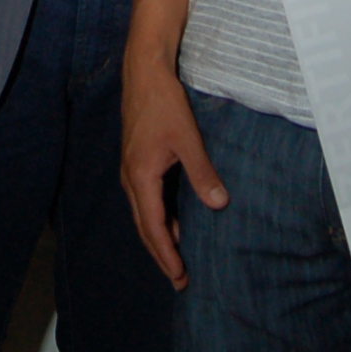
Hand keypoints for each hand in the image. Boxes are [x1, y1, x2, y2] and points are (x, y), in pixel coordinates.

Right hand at [120, 60, 227, 288]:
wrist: (144, 72)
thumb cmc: (164, 103)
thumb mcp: (188, 138)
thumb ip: (202, 172)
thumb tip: (219, 204)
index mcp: (141, 176)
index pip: (153, 226)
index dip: (167, 253)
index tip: (179, 276)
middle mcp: (131, 178)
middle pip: (144, 226)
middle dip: (162, 254)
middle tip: (179, 279)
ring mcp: (132, 169)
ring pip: (144, 213)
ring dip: (160, 236)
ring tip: (177, 257)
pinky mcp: (137, 160)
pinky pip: (145, 199)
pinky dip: (158, 217)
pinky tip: (173, 221)